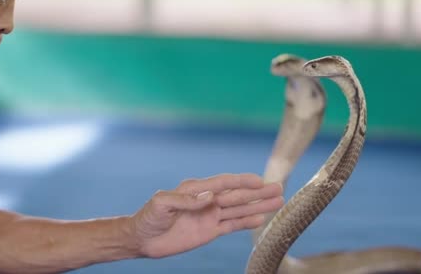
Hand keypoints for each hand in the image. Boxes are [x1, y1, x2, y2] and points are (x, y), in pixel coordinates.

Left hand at [129, 173, 283, 257]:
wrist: (142, 239)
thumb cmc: (148, 217)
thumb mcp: (161, 204)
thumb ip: (185, 200)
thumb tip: (209, 196)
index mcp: (195, 189)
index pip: (223, 183)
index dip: (241, 182)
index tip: (259, 180)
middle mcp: (206, 200)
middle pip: (237, 195)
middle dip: (258, 192)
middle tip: (278, 188)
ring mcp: (210, 215)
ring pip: (239, 209)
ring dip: (258, 205)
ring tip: (278, 201)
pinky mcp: (210, 230)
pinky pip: (232, 225)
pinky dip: (247, 222)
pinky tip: (261, 218)